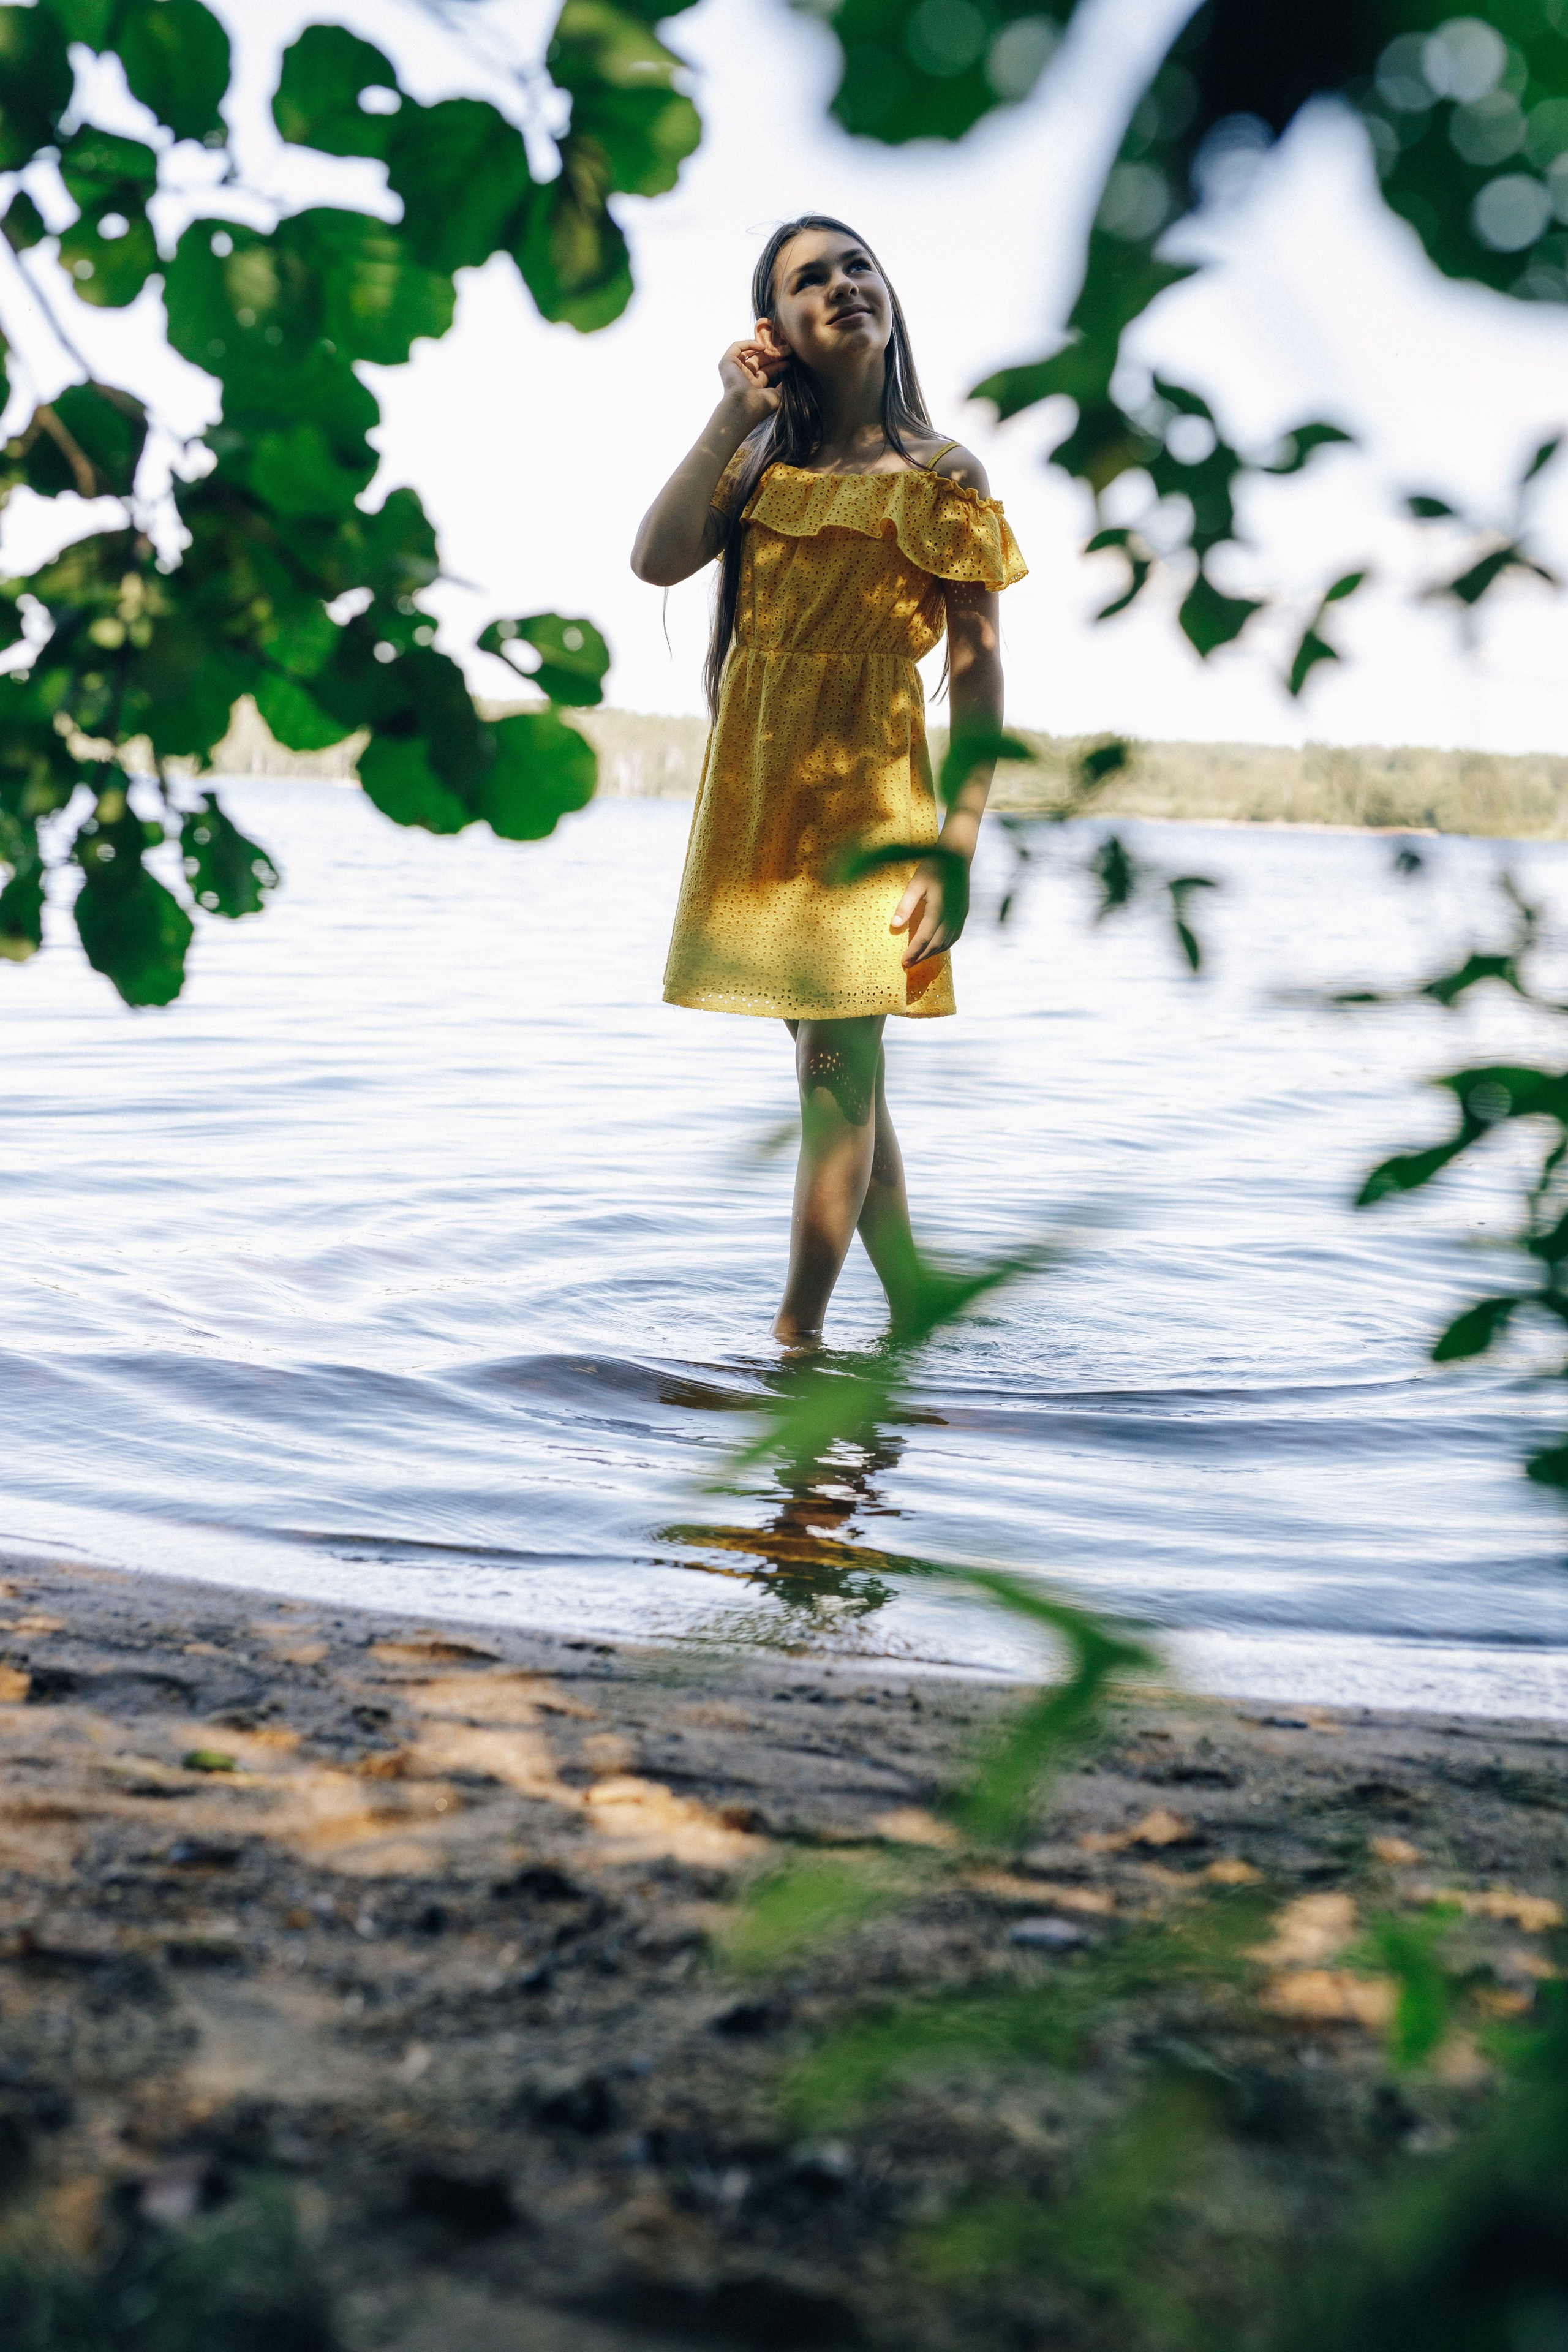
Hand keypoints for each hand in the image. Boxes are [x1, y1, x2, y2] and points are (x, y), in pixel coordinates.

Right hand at [718, 324, 789, 426]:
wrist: (744, 407)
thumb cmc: (760, 405)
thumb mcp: (777, 396)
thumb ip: (783, 387)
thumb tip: (793, 381)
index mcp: (753, 387)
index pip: (766, 371)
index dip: (777, 365)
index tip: (788, 362)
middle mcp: (743, 378)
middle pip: (758, 360)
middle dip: (770, 355)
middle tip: (783, 351)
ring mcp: (734, 370)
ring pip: (748, 353)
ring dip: (760, 348)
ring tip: (773, 347)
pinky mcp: (727, 362)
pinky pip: (736, 347)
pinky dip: (748, 344)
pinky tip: (761, 346)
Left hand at [892, 853, 968, 967]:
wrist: (957, 856)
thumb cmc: (933, 867)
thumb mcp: (915, 884)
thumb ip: (905, 905)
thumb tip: (894, 925)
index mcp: (939, 910)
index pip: (924, 938)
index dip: (914, 952)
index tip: (903, 962)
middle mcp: (952, 916)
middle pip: (935, 944)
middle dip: (921, 956)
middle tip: (907, 965)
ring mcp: (959, 916)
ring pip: (946, 942)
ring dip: (932, 953)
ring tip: (918, 958)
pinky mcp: (962, 913)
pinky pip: (954, 936)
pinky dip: (943, 945)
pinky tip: (935, 947)